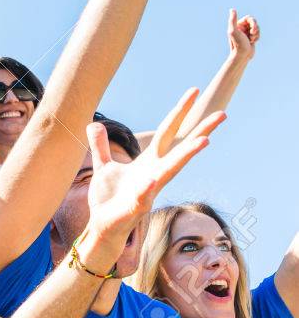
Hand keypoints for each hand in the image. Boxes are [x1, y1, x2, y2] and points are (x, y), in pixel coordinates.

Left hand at [85, 89, 224, 241]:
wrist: (102, 226)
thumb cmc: (109, 198)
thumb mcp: (103, 167)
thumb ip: (100, 147)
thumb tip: (94, 124)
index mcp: (148, 162)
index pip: (167, 133)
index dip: (179, 112)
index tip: (192, 91)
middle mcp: (154, 174)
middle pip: (180, 148)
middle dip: (200, 131)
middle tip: (223, 114)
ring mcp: (148, 190)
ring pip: (171, 170)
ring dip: (186, 155)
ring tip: (204, 141)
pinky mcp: (135, 207)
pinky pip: (143, 196)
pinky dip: (148, 188)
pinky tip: (153, 179)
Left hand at [227, 9, 258, 60]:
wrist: (242, 55)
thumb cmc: (238, 43)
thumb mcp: (233, 31)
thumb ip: (233, 20)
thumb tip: (232, 9)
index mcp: (237, 25)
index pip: (249, 17)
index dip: (253, 22)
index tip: (251, 29)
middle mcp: (241, 28)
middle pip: (254, 22)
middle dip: (255, 28)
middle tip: (252, 35)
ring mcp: (246, 32)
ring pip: (257, 27)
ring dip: (256, 34)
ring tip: (251, 40)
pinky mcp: (251, 37)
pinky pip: (258, 33)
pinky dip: (257, 37)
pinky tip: (253, 42)